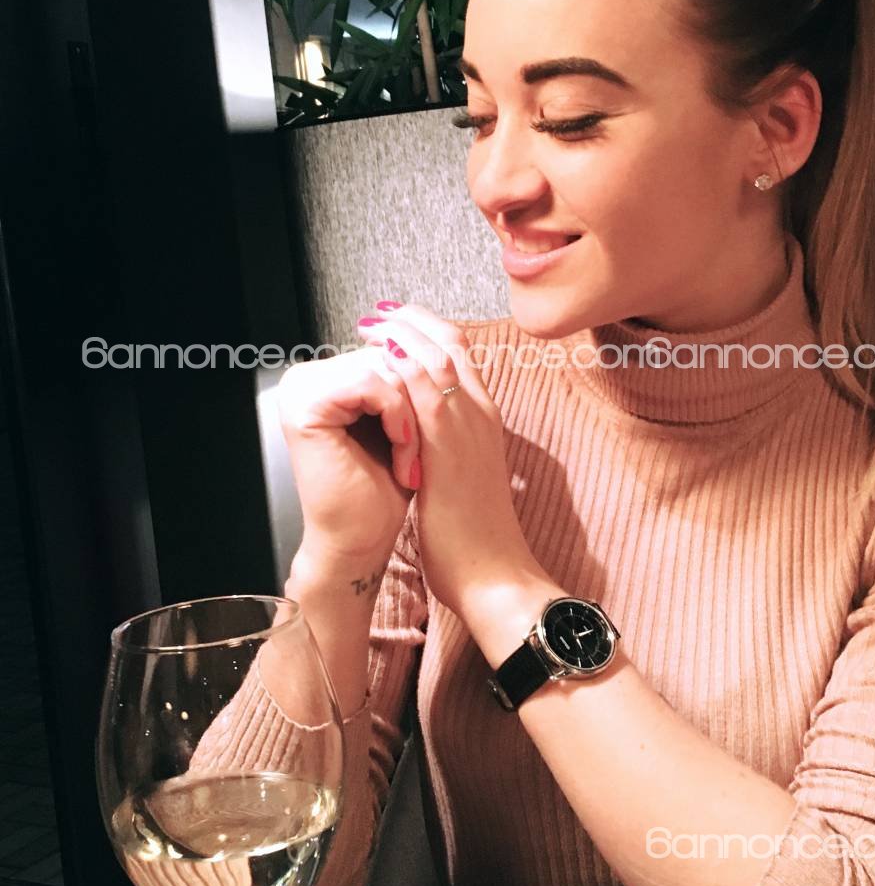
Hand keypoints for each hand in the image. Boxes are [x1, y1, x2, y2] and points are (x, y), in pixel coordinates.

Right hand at [276, 342, 420, 558]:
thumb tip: (421, 329)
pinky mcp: (305, 404)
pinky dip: (398, 420)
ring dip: (411, 419)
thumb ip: (405, 374)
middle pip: (387, 358)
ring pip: (384, 371)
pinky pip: (371, 385)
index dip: (420, 386)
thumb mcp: (403, 419)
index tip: (421, 435)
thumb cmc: (384, 486)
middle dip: (416, 406)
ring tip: (410, 462)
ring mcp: (300, 387)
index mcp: (327, 376)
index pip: (388, 352)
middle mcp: (307, 376)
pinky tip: (401, 456)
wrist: (363, 539)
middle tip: (417, 456)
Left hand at [355, 301, 547, 619]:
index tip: (396, 324)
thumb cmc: (474, 536)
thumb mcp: (463, 480)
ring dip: (402, 333)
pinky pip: (427, 387)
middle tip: (378, 313)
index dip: (427, 332)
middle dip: (412, 321)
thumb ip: (447, 450)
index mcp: (485, 421)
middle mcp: (481, 414)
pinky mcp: (450, 443)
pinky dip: (403, 363)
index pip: (461, 355)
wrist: (493, 572)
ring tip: (371, 324)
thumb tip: (419, 438)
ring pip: (440, 354)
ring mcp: (470, 425)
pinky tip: (378, 355)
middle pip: (452, 342)